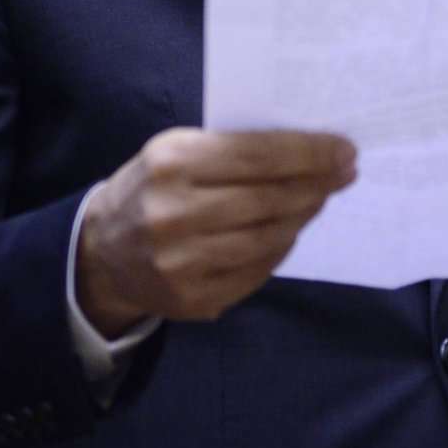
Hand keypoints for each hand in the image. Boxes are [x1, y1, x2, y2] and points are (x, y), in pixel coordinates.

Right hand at [76, 127, 357, 336]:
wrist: (102, 250)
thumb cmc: (153, 186)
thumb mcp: (176, 150)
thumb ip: (231, 147)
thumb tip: (306, 149)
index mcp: (172, 163)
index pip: (257, 155)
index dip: (308, 153)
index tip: (343, 148)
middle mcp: (174, 214)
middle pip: (268, 199)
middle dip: (315, 183)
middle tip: (345, 172)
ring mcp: (182, 263)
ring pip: (267, 238)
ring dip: (303, 215)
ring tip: (322, 197)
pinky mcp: (192, 299)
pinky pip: (256, 272)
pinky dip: (281, 248)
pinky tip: (292, 229)